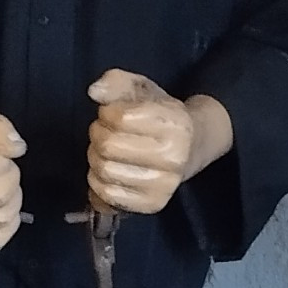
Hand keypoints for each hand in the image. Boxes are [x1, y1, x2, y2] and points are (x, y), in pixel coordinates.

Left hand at [86, 72, 231, 215]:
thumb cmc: (162, 116)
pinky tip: (108, 172)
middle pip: (108, 146)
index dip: (106, 113)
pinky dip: (98, 183)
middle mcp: (174, 157)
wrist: (192, 147)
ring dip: (95, 159)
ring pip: (105, 172)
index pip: (120, 118)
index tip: (112, 114)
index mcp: (175, 124)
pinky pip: (108, 196)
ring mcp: (165, 185)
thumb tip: (94, 92)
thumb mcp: (143, 89)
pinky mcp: (153, 205)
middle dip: (98, 135)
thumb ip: (116, 82)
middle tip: (105, 133)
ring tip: (107, 152)